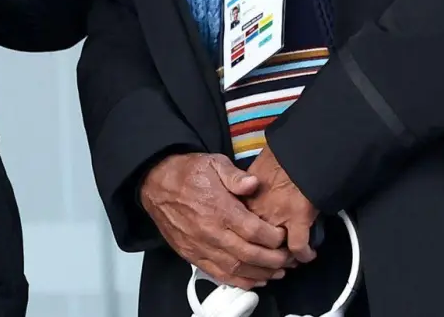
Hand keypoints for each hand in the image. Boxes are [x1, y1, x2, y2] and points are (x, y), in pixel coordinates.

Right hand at [139, 153, 292, 288]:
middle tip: (287, 258)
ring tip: (277, 272)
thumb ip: (235, 175)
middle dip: (274, 259)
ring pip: (236, 268)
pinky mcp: (191, 254)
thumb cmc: (187, 172)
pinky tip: (254, 280)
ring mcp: (200, 246)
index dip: (275, 238)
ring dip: (260, 273)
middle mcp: (211, 231)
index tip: (284, 236)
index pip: (255, 231)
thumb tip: (253, 184)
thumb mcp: (213, 162)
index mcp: (219, 208)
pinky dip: (239, 281)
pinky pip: (218, 274)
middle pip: (250, 254)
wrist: (155, 183)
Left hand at [245, 145, 318, 263]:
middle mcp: (257, 212)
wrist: (298, 150)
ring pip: (276, 249)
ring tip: (290, 260)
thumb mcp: (247, 170)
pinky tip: (308, 255)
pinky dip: (304, 254)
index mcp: (243, 201)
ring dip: (284, 257)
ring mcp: (277, 217)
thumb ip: (239, 188)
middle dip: (266, 255)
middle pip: (256, 244)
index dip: (247, 241)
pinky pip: (298, 246)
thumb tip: (240, 199)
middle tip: (275, 260)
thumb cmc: (275, 158)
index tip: (254, 246)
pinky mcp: (298, 218)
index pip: (239, 230)